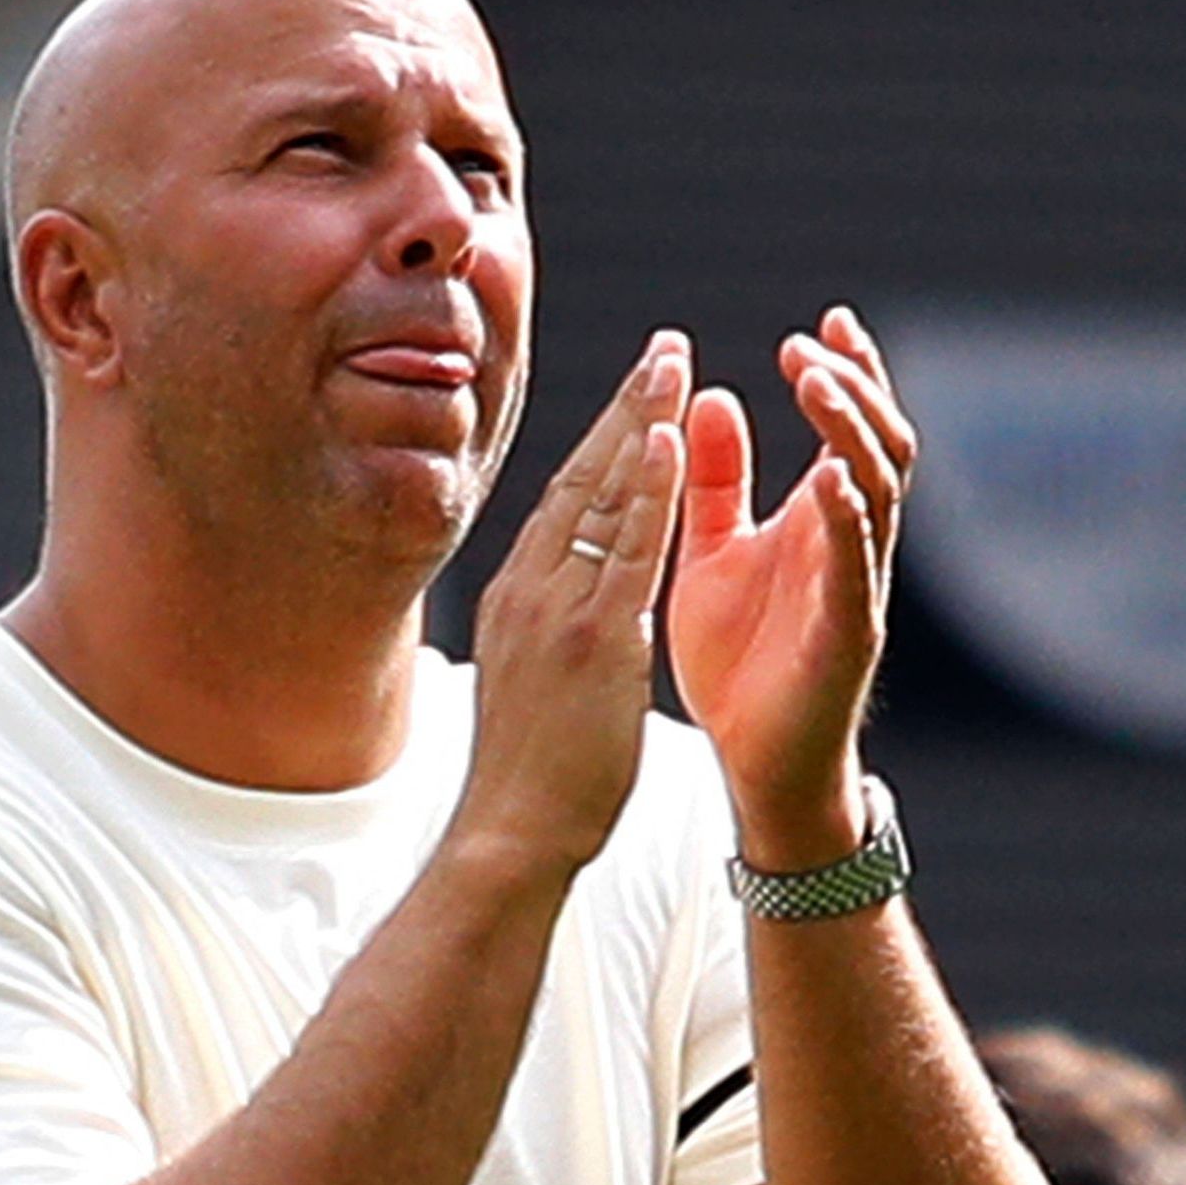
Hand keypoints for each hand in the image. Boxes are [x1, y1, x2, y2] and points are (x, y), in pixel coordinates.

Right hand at [460, 334, 689, 876]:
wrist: (508, 836)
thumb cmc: (526, 781)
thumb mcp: (530, 686)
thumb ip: (550, 636)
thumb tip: (566, 614)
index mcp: (518, 599)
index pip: (565, 502)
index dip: (603, 442)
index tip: (638, 395)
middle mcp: (530, 590)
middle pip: (583, 479)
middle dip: (627, 408)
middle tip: (666, 348)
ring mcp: (558, 612)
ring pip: (605, 497)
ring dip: (644, 424)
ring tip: (677, 365)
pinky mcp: (594, 641)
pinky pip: (627, 551)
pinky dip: (649, 491)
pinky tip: (671, 439)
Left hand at [665, 306, 915, 864]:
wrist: (751, 763)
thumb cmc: (739, 663)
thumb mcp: (714, 554)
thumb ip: (716, 482)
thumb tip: (714, 397)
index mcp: (822, 522)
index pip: (850, 430)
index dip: (846, 374)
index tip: (822, 323)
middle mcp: (852, 546)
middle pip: (880, 444)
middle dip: (853, 389)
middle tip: (812, 345)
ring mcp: (857, 589)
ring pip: (878, 492)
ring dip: (850, 435)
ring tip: (818, 386)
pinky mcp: (847, 637)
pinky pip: (858, 570)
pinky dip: (849, 523)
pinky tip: (831, 482)